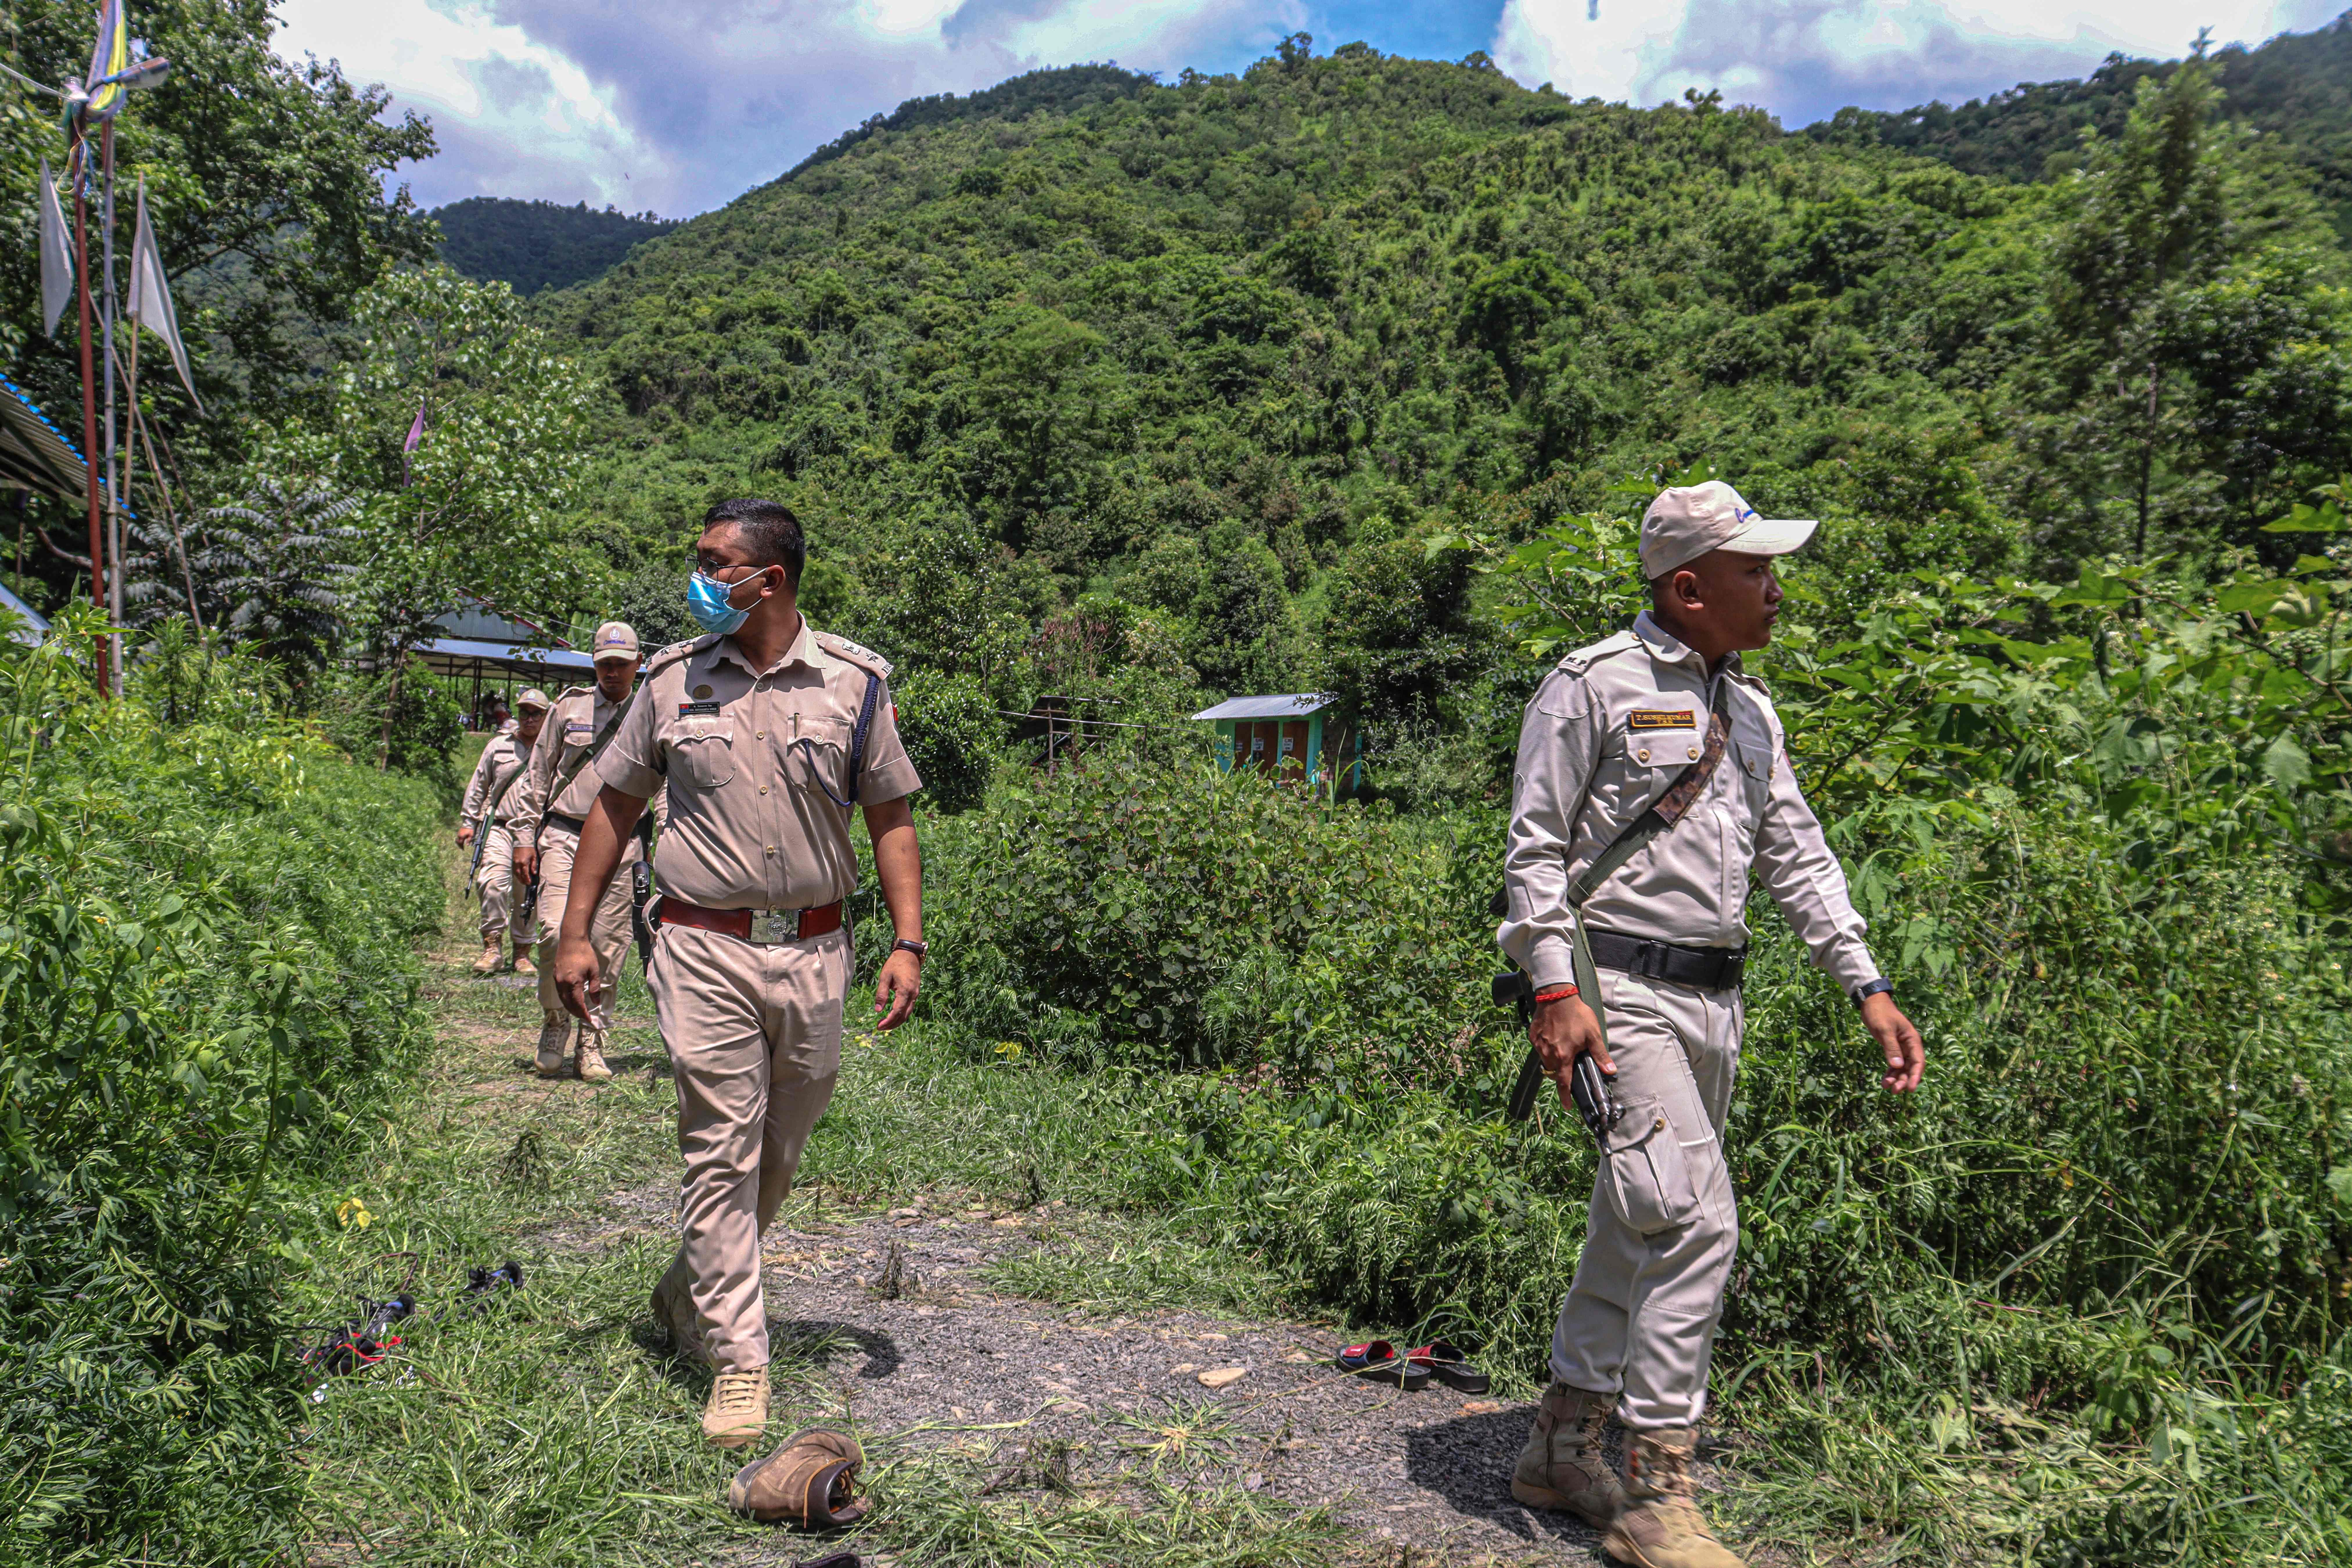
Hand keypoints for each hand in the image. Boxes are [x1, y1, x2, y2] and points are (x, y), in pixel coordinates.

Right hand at [457, 823, 474, 846]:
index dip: (461, 846)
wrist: (468, 823)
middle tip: (462, 847)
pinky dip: (460, 838)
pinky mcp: (459, 831)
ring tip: (462, 843)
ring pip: (458, 838)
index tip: (462, 848)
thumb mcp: (470, 835)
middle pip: (458, 841)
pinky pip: (459, 836)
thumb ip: (468, 840)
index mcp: (461, 836)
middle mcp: (459, 835)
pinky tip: (462, 839)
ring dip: (460, 841)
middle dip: (460, 844)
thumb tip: (467, 845)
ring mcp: (458, 833)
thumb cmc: (470, 829)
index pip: (460, 843)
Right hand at [512, 842, 538, 883]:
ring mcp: (514, 862)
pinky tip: (518, 876)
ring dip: (519, 878)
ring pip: (515, 873)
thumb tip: (533, 873)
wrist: (522, 842)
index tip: (529, 883)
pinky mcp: (512, 861)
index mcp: (524, 862)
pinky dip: (516, 874)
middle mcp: (518, 863)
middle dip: (522, 880)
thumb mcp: (534, 856)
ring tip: (522, 881)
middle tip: (525, 884)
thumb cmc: (529, 849)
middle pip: (519, 875)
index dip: (527, 879)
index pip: (525, 873)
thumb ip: (533, 865)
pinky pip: (514, 869)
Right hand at [552, 933, 598, 1020]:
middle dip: (576, 1013)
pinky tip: (571, 1001)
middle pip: (568, 1004)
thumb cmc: (585, 954)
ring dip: (570, 1007)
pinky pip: (559, 992)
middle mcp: (562, 983)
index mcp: (573, 982)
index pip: (578, 1003)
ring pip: (562, 999)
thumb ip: (595, 988)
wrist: (571, 940)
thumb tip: (596, 1003)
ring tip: (579, 1012)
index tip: (589, 1020)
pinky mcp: (554, 976)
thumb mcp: (594, 971)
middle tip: (584, 1018)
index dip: (583, 1013)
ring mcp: (557, 979)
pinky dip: (565, 999)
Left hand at [873, 948, 920, 1030]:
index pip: (897, 1011)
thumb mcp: (885, 977)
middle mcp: (913, 994)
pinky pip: (909, 1007)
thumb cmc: (895, 963)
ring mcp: (916, 994)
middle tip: (880, 1027)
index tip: (879, 1026)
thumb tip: (877, 1010)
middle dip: (892, 1024)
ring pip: (908, 1013)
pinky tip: (894, 1014)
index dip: (888, 1021)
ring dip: (897, 1020)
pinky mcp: (915, 992)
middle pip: (904, 1016)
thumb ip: (881, 994)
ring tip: (886, 1024)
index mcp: (905, 991)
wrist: (909, 953)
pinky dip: (902, 1014)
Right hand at [1531, 991, 1612, 1112]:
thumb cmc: (1576, 1014)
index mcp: (1563, 1056)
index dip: (1565, 1096)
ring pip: (1545, 1060)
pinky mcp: (1533, 1036)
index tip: (1566, 1105)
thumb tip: (1610, 1071)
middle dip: (1561, 1071)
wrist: (1556, 995)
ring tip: (1563, 1045)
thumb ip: (1600, 1054)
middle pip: (1554, 1071)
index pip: (1563, 1082)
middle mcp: (1548, 1053)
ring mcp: (1539, 1044)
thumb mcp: (1593, 1034)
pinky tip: (1554, 1035)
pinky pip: (1539, 1048)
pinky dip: (1546, 1046)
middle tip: (1569, 1061)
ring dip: (1554, 1058)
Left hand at [1859, 992, 1924, 1092]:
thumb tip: (1897, 1066)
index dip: (1915, 1076)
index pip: (1918, 1061)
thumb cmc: (1880, 1014)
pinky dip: (1890, 1073)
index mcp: (1912, 1040)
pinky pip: (1894, 1065)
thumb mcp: (1885, 1029)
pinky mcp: (1892, 1049)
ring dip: (1896, 1079)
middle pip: (1910, 1067)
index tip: (1910, 1088)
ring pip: (1902, 1068)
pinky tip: (1884, 1082)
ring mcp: (1901, 1049)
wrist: (1872, 1004)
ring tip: (1886, 1088)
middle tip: (1894, 1091)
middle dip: (1904, 1080)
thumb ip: (1891, 1047)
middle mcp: (1909, 1046)